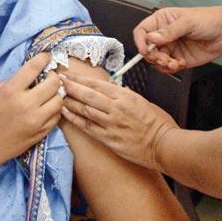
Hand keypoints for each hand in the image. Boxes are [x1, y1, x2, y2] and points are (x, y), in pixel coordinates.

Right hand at [0, 53, 61, 167]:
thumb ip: (11, 82)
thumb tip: (30, 76)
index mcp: (11, 91)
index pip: (34, 68)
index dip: (43, 58)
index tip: (47, 56)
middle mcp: (26, 104)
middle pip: (53, 83)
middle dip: (54, 76)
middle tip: (50, 77)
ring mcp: (36, 121)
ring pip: (59, 100)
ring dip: (56, 94)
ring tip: (49, 93)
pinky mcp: (41, 133)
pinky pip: (57, 117)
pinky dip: (54, 110)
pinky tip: (47, 108)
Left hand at [61, 68, 175, 169]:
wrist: (165, 146)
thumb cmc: (159, 125)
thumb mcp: (145, 103)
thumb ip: (130, 96)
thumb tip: (120, 89)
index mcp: (126, 96)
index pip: (98, 84)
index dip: (81, 78)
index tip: (69, 74)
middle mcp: (117, 108)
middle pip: (88, 94)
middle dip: (71, 86)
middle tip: (57, 80)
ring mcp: (111, 124)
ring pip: (85, 109)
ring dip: (69, 101)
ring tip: (57, 95)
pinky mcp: (109, 139)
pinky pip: (88, 127)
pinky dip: (75, 119)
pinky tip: (65, 113)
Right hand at [133, 5, 221, 73]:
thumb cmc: (209, 20)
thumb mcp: (188, 22)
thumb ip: (169, 32)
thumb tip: (151, 38)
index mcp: (162, 20)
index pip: (142, 31)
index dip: (140, 41)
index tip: (145, 50)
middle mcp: (164, 35)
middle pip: (147, 49)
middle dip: (154, 56)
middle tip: (164, 59)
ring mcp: (171, 48)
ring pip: (156, 61)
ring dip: (163, 64)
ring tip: (174, 63)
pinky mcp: (179, 59)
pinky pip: (167, 67)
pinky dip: (171, 69)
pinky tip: (180, 64)